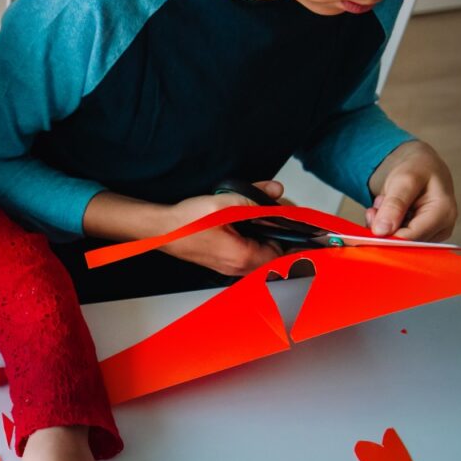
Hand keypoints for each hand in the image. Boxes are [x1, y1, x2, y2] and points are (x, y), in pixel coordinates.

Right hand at [158, 181, 285, 276]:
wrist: (161, 230)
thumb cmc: (186, 223)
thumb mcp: (225, 203)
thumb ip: (255, 198)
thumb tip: (276, 192)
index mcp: (242, 257)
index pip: (282, 254)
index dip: (292, 237)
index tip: (299, 225)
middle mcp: (237, 267)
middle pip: (273, 257)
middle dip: (281, 237)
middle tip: (282, 216)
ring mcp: (228, 267)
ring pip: (261, 256)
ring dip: (268, 239)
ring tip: (266, 218)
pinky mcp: (222, 261)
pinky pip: (248, 255)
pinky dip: (255, 242)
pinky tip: (250, 225)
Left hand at [366, 140, 456, 241]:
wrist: (421, 166)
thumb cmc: (418, 169)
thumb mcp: (405, 179)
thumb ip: (394, 204)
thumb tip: (381, 231)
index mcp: (443, 214)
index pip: (410, 238)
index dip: (386, 235)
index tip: (371, 218)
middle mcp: (442, 228)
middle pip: (403, 242)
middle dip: (384, 226)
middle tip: (379, 204)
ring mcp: (432, 234)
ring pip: (397, 242)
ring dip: (383, 225)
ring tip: (386, 202)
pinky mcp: (421, 236)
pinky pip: (396, 239)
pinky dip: (385, 227)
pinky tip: (387, 211)